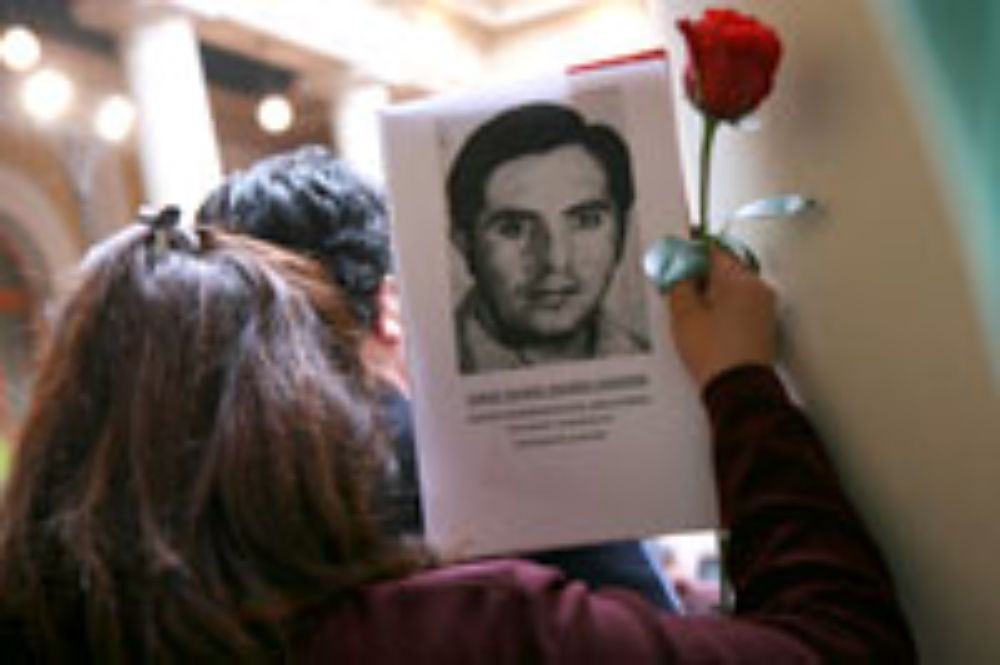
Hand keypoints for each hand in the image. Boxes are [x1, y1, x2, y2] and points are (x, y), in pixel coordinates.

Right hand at [665, 249, 776, 388]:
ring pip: (732, 288)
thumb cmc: (715, 354)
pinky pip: (739, 306)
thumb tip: (679, 271)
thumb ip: (680, 284)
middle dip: (700, 275)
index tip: (676, 259)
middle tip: (678, 287)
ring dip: (710, 293)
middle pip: (725, 268)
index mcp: (740, 279)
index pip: (713, 250)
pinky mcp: (762, 325)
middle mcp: (757, 289)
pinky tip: (705, 325)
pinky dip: (722, 309)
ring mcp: (763, 308)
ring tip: (689, 311)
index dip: (691, 252)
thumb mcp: (684, 315)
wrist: (738, 389)